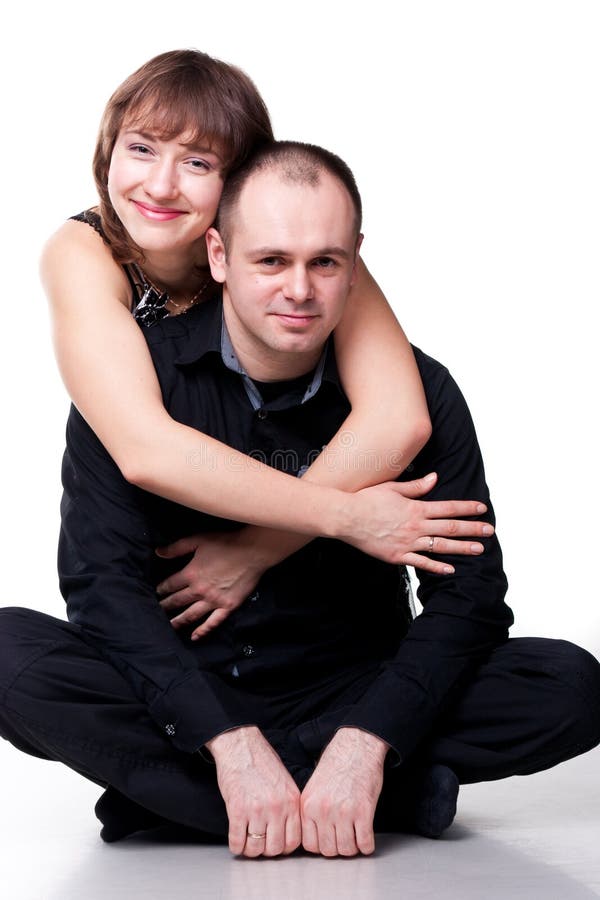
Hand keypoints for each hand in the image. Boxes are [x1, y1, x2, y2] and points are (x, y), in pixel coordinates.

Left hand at [156, 530, 267, 638]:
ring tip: (169, 627)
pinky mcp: (227, 606)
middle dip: (165, 607)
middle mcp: (199, 590)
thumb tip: (158, 552)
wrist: (253, 551)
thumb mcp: (198, 540)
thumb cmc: (226, 543)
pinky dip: (203, 631)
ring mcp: (213, 601)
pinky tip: (194, 636)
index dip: (161, 589)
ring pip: (190, 615)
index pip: (169, 585)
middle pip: (177, 602)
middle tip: (156, 612)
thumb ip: (176, 548)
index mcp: (190, 573)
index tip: (156, 593)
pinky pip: (213, 622)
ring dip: (178, 622)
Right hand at [206, 726, 301, 856]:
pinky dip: (235, 846)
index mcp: (292, 801)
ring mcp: (258, 810)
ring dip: (249, 849)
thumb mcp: (285, 782)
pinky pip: (237, 841)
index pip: (294, 841)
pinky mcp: (238, 810)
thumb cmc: (261, 761)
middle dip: (266, 850)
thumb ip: (289, 806)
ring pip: (256, 848)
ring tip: (246, 842)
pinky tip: (235, 840)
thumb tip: (288, 830)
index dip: (283, 847)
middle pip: (275, 849)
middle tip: (259, 843)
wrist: (241, 746)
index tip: (274, 843)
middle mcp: (278, 807)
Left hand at [301, 727, 386, 856]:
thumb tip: (314, 835)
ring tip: (355, 835)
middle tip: (344, 837)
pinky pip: (365, 843)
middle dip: (337, 846)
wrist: (357, 745)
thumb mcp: (314, 785)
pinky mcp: (363, 811)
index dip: (321, 845)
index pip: (309, 845)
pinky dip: (367, 845)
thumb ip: (312, 810)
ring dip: (353, 847)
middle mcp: (323, 810)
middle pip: (328, 851)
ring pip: (347, 850)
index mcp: (308, 804)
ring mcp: (343, 812)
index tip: (329, 839)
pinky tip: (366, 835)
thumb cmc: (338, 762)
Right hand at [342, 472, 493, 571]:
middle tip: (490, 531)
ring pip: (441, 546)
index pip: (449, 508)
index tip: (482, 508)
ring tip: (479, 549)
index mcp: (416, 508)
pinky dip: (437, 566)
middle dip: (473, 529)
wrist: (346, 517)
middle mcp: (416, 526)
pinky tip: (450, 569)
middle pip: (450, 528)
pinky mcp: (397, 556)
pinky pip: (421, 563)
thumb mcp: (393, 488)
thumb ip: (416, 486)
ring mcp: (408, 543)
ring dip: (462, 548)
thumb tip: (435, 478)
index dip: (467, 508)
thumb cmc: (366, 500)